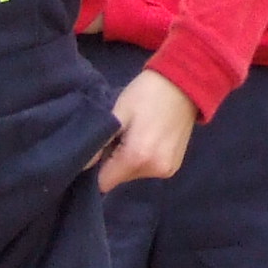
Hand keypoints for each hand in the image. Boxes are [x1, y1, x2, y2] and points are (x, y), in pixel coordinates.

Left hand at [98, 69, 197, 189]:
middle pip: (120, 179)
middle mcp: (154, 170)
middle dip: (113, 163)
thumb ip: (99, 142)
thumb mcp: (117, 113)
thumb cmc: (146, 94)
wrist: (184, 85)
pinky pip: (148, 170)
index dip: (96, 169)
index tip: (97, 151)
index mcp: (137, 157)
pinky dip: (143, 159)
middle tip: (117, 137)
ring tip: (133, 136)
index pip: (104, 183)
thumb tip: (83, 164)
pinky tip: (147, 140)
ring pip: (134, 175)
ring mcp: (167, 170)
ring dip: (128, 161)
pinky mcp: (174, 166)